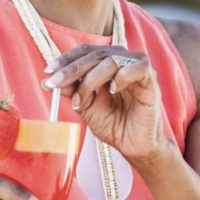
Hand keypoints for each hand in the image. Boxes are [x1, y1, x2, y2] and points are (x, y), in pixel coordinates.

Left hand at [43, 46, 165, 161]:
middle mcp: (122, 60)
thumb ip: (72, 91)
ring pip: (111, 60)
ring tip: (82, 100)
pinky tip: (113, 90)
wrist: (134, 147)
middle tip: (55, 82)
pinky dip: (121, 76)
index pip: (85, 52)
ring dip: (91, 78)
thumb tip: (49, 80)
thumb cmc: (113, 125)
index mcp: (107, 63)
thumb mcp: (86, 107)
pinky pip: (137, 66)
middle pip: (95, 54)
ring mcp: (137, 67)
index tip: (48, 72)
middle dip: (72, 69)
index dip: (66, 59)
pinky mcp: (150, 79)